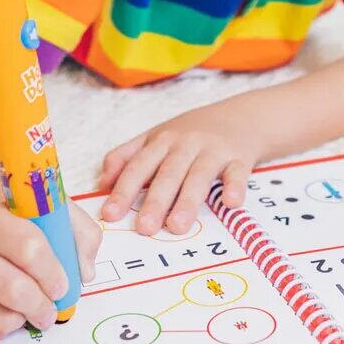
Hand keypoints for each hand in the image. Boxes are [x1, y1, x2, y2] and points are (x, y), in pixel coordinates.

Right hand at [0, 199, 101, 340]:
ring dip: (23, 320)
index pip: (28, 248)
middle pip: (13, 289)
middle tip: (52, 311)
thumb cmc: (14, 221)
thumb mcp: (48, 212)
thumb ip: (78, 234)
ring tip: (29, 309)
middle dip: (42, 306)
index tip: (64, 286)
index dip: (53, 273)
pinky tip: (5, 312)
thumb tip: (86, 273)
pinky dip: (1, 329)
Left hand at [97, 102, 262, 236]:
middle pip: (168, 174)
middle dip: (155, 201)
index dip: (123, 190)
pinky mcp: (239, 158)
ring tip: (177, 226)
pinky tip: (230, 202)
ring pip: (199, 176)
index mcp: (162, 141)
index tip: (110, 214)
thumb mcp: (157, 136)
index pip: (139, 166)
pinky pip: (237, 173)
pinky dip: (234, 187)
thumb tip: (102, 183)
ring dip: (188, 201)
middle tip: (144, 228)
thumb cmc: (192, 132)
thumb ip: (128, 156)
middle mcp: (186, 144)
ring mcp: (213, 150)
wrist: (240, 116)